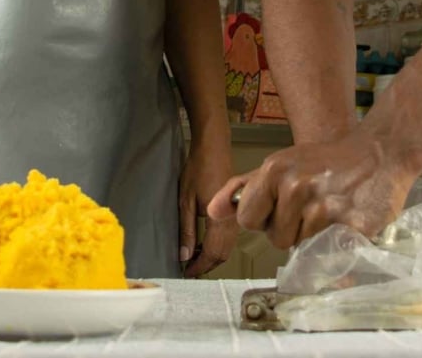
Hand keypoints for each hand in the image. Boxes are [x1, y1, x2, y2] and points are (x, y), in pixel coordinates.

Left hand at [179, 135, 236, 277]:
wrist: (213, 147)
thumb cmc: (199, 168)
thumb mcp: (185, 202)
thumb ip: (186, 231)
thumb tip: (185, 256)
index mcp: (222, 220)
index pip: (213, 254)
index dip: (199, 267)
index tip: (185, 273)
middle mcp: (234, 221)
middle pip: (223, 255)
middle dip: (206, 265)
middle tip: (187, 268)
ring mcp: (236, 216)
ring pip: (227, 247)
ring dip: (211, 256)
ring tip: (192, 256)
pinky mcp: (235, 211)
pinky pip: (229, 237)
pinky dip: (217, 245)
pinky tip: (202, 242)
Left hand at [208, 127, 419, 249]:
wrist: (381, 151)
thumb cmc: (328, 160)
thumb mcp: (282, 163)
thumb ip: (244, 187)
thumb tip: (212, 211)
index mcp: (275, 170)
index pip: (247, 219)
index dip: (263, 217)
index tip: (282, 206)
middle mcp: (296, 186)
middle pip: (275, 237)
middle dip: (291, 228)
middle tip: (312, 206)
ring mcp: (324, 206)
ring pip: (302, 245)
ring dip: (315, 235)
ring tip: (331, 209)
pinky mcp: (351, 224)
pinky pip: (330, 252)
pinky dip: (337, 243)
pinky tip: (346, 220)